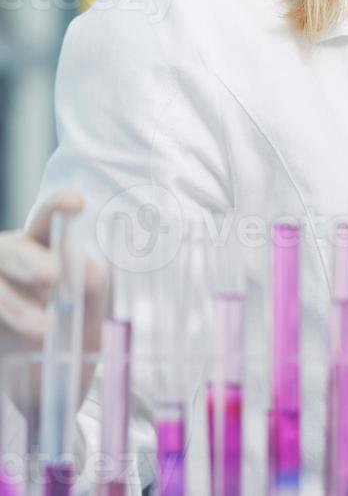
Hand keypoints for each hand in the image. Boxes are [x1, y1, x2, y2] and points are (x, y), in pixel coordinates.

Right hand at [0, 190, 106, 410]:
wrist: (43, 393)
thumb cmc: (69, 339)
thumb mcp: (89, 315)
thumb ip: (91, 290)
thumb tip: (90, 271)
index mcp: (40, 249)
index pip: (46, 220)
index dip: (56, 207)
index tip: (76, 202)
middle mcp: (10, 263)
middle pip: (12, 248)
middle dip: (31, 259)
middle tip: (53, 275)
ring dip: (18, 306)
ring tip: (45, 328)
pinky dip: (5, 322)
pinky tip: (19, 342)